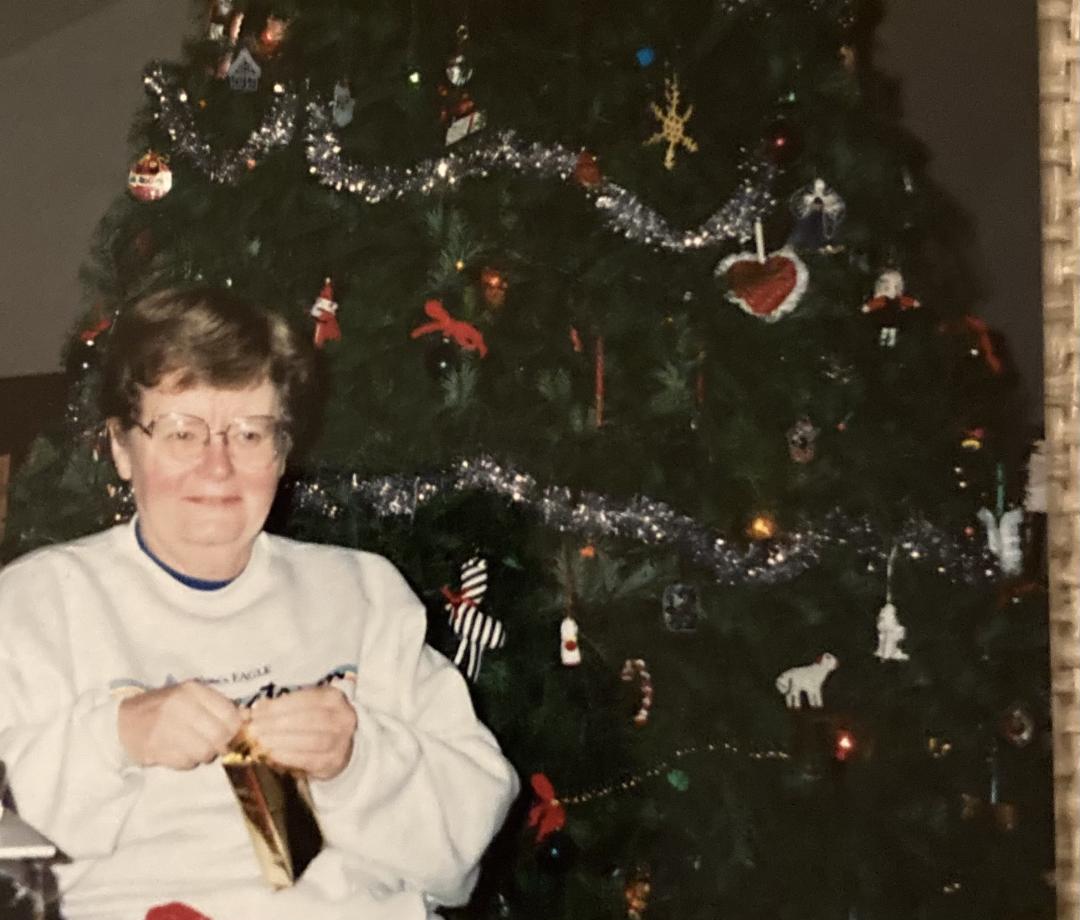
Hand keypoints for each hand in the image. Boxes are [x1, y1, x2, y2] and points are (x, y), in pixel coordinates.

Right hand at [118, 681, 244, 769]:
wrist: (124, 721)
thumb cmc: (165, 708)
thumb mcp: (192, 698)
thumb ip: (220, 706)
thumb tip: (249, 717)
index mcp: (193, 690)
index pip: (230, 714)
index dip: (236, 728)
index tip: (232, 733)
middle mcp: (180, 706)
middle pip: (219, 736)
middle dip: (221, 744)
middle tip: (214, 744)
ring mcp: (166, 727)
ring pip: (205, 752)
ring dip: (203, 755)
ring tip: (193, 747)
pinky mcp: (156, 748)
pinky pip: (187, 763)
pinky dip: (187, 762)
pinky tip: (178, 752)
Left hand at [248, 686, 357, 780]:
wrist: (337, 746)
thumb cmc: (313, 723)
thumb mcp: (300, 707)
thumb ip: (277, 708)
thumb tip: (245, 713)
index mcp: (333, 698)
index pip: (306, 699)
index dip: (279, 706)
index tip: (257, 711)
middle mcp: (343, 718)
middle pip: (309, 719)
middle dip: (277, 724)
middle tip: (254, 729)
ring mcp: (341, 741)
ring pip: (311, 740)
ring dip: (282, 741)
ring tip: (260, 742)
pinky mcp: (334, 762)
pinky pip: (310, 760)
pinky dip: (289, 757)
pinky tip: (271, 755)